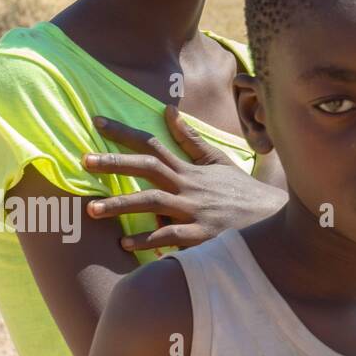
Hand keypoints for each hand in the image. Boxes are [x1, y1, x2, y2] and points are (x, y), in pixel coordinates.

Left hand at [82, 104, 286, 251]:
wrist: (272, 218)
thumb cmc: (240, 192)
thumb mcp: (218, 162)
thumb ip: (191, 140)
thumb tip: (169, 112)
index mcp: (190, 169)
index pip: (153, 144)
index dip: (125, 133)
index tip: (97, 122)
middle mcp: (189, 186)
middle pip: (149, 169)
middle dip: (115, 163)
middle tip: (84, 160)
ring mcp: (195, 211)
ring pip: (154, 203)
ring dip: (121, 205)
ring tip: (91, 210)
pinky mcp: (202, 235)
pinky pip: (170, 236)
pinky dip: (147, 239)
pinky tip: (126, 243)